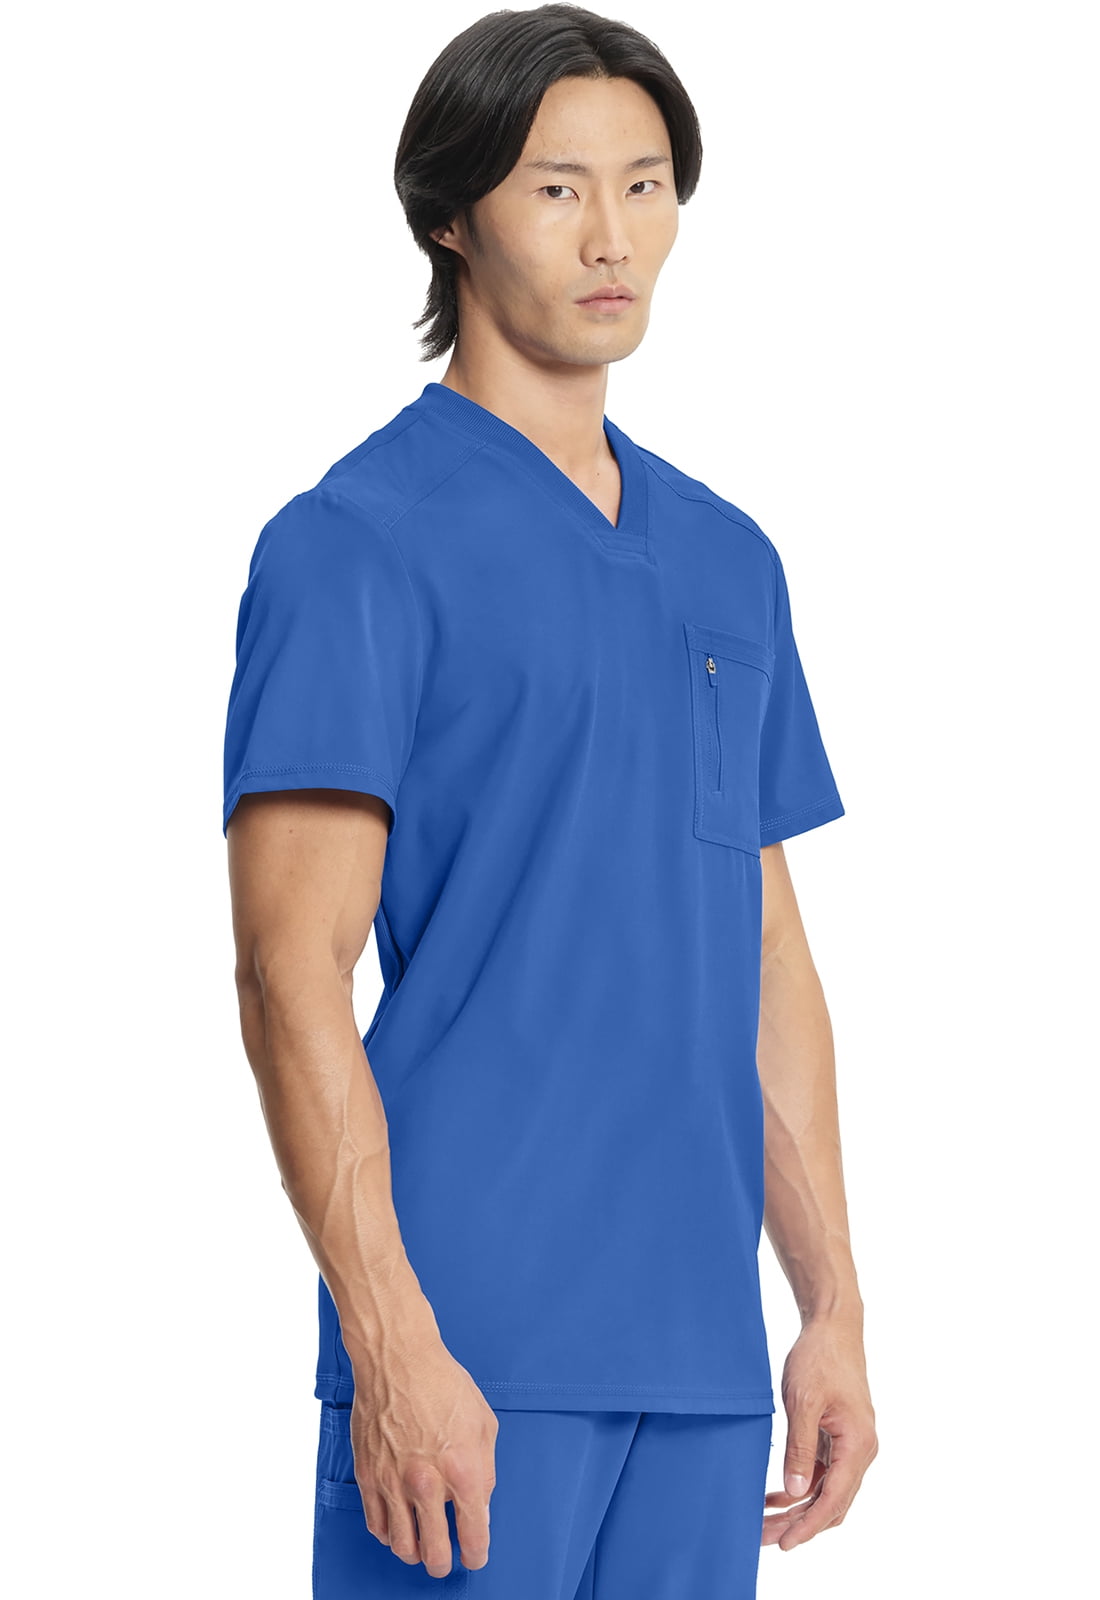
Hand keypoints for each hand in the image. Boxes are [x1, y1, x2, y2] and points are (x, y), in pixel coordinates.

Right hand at [348, 1328, 498, 1578]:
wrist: (397, 1358)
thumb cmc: (443, 1383)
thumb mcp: (483, 1422)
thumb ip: (485, 1470)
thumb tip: (479, 1504)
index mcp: (462, 1470)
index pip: (473, 1534)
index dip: (476, 1553)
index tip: (474, 1556)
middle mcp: (426, 1482)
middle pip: (433, 1553)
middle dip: (442, 1563)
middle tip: (444, 1559)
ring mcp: (393, 1481)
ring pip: (400, 1546)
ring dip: (413, 1552)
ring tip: (420, 1544)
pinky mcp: (368, 1474)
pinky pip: (376, 1524)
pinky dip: (388, 1533)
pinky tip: (397, 1525)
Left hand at [762, 1313, 877, 1551]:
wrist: (832, 1326)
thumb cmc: (819, 1358)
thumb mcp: (802, 1401)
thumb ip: (799, 1448)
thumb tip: (796, 1493)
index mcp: (858, 1445)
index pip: (834, 1500)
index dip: (808, 1526)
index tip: (784, 1544)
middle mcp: (860, 1450)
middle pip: (832, 1503)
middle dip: (799, 1524)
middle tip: (763, 1538)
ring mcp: (850, 1445)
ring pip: (826, 1491)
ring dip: (797, 1509)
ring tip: (764, 1522)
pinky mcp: (838, 1437)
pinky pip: (822, 1474)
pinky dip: (800, 1486)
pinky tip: (775, 1497)